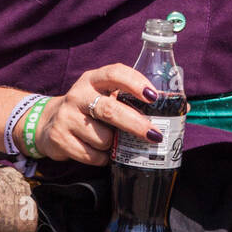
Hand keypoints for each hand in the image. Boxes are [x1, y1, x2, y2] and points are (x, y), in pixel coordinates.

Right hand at [19, 64, 161, 165]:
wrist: (48, 123)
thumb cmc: (91, 109)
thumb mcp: (107, 96)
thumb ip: (136, 100)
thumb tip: (183, 107)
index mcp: (93, 79)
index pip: (115, 73)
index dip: (135, 82)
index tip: (153, 96)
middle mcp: (78, 94)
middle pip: (109, 109)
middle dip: (135, 124)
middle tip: (154, 134)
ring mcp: (66, 116)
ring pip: (101, 137)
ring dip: (114, 145)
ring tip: (113, 142)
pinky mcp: (59, 138)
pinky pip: (91, 155)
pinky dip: (101, 158)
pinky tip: (100, 152)